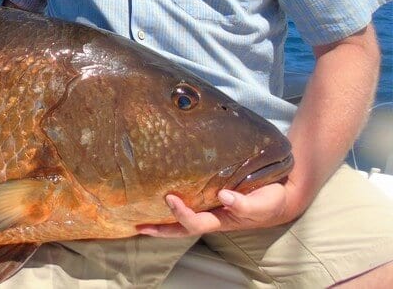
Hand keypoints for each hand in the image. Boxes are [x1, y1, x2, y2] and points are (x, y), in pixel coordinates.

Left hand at [138, 181, 296, 237]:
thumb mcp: (261, 205)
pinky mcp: (210, 191)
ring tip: (140, 211)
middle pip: (181, 227)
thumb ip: (244, 204)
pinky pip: (189, 198)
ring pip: (183, 214)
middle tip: (139, 225)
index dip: (181, 214)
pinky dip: (175, 198)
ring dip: (162, 215)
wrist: (280, 193)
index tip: (170, 198)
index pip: (195, 223)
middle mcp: (211, 214)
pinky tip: (160, 190)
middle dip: (160, 229)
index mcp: (221, 220)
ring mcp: (210, 204)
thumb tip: (224, 195)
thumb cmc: (270, 201)